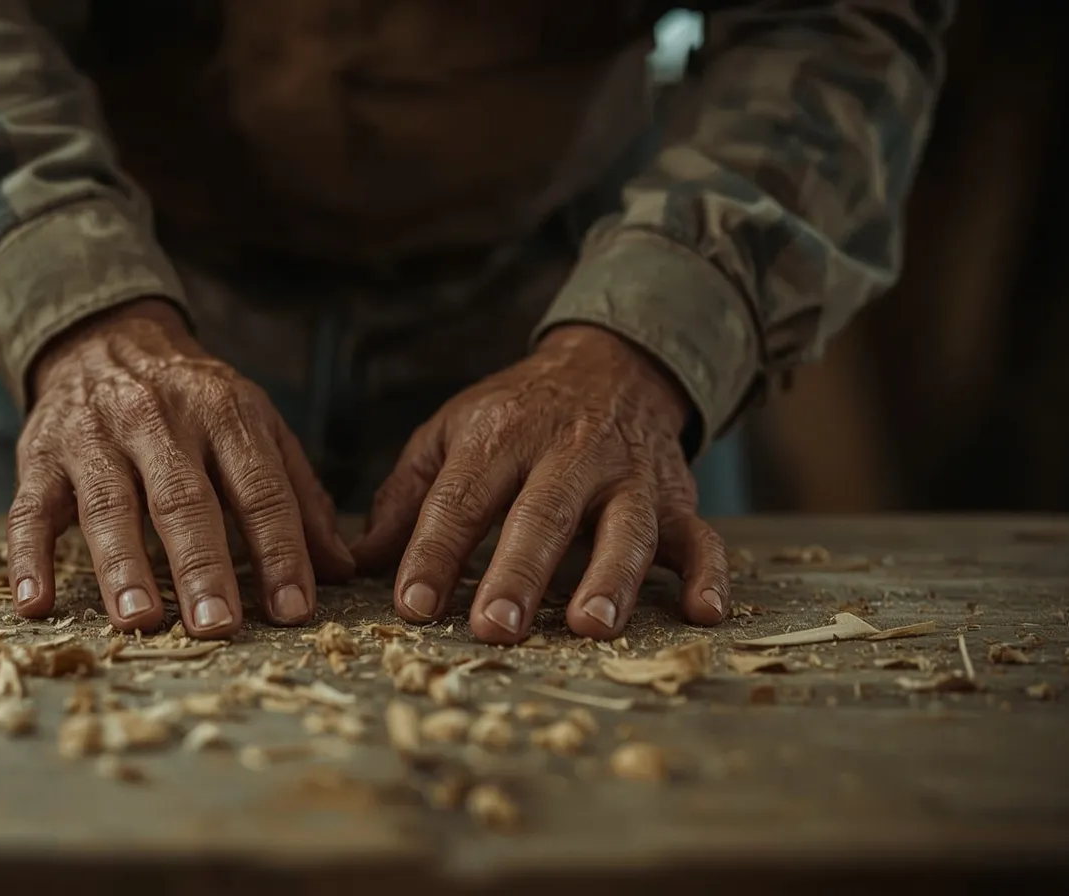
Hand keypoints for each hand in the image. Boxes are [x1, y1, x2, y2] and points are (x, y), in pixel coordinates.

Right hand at [6, 299, 353, 638]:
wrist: (103, 338)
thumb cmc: (191, 402)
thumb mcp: (255, 427)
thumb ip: (297, 495)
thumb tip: (342, 569)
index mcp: (223, 413)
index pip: (259, 488)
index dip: (279, 549)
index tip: (294, 608)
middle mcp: (157, 420)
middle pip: (182, 498)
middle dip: (202, 564)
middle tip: (218, 626)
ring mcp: (93, 438)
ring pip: (108, 505)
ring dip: (122, 565)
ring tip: (139, 620)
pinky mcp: (40, 458)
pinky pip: (30, 510)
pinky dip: (29, 558)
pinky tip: (36, 604)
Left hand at [350, 324, 728, 642]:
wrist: (610, 363)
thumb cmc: (517, 416)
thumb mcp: (451, 434)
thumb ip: (408, 498)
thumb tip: (360, 562)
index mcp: (502, 436)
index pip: (462, 499)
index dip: (434, 553)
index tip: (411, 604)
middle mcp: (569, 454)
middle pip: (543, 516)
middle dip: (518, 574)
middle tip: (494, 628)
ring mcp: (629, 478)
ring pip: (625, 529)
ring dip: (609, 578)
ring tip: (590, 626)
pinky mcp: (678, 500)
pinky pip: (702, 537)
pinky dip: (708, 574)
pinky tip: (703, 612)